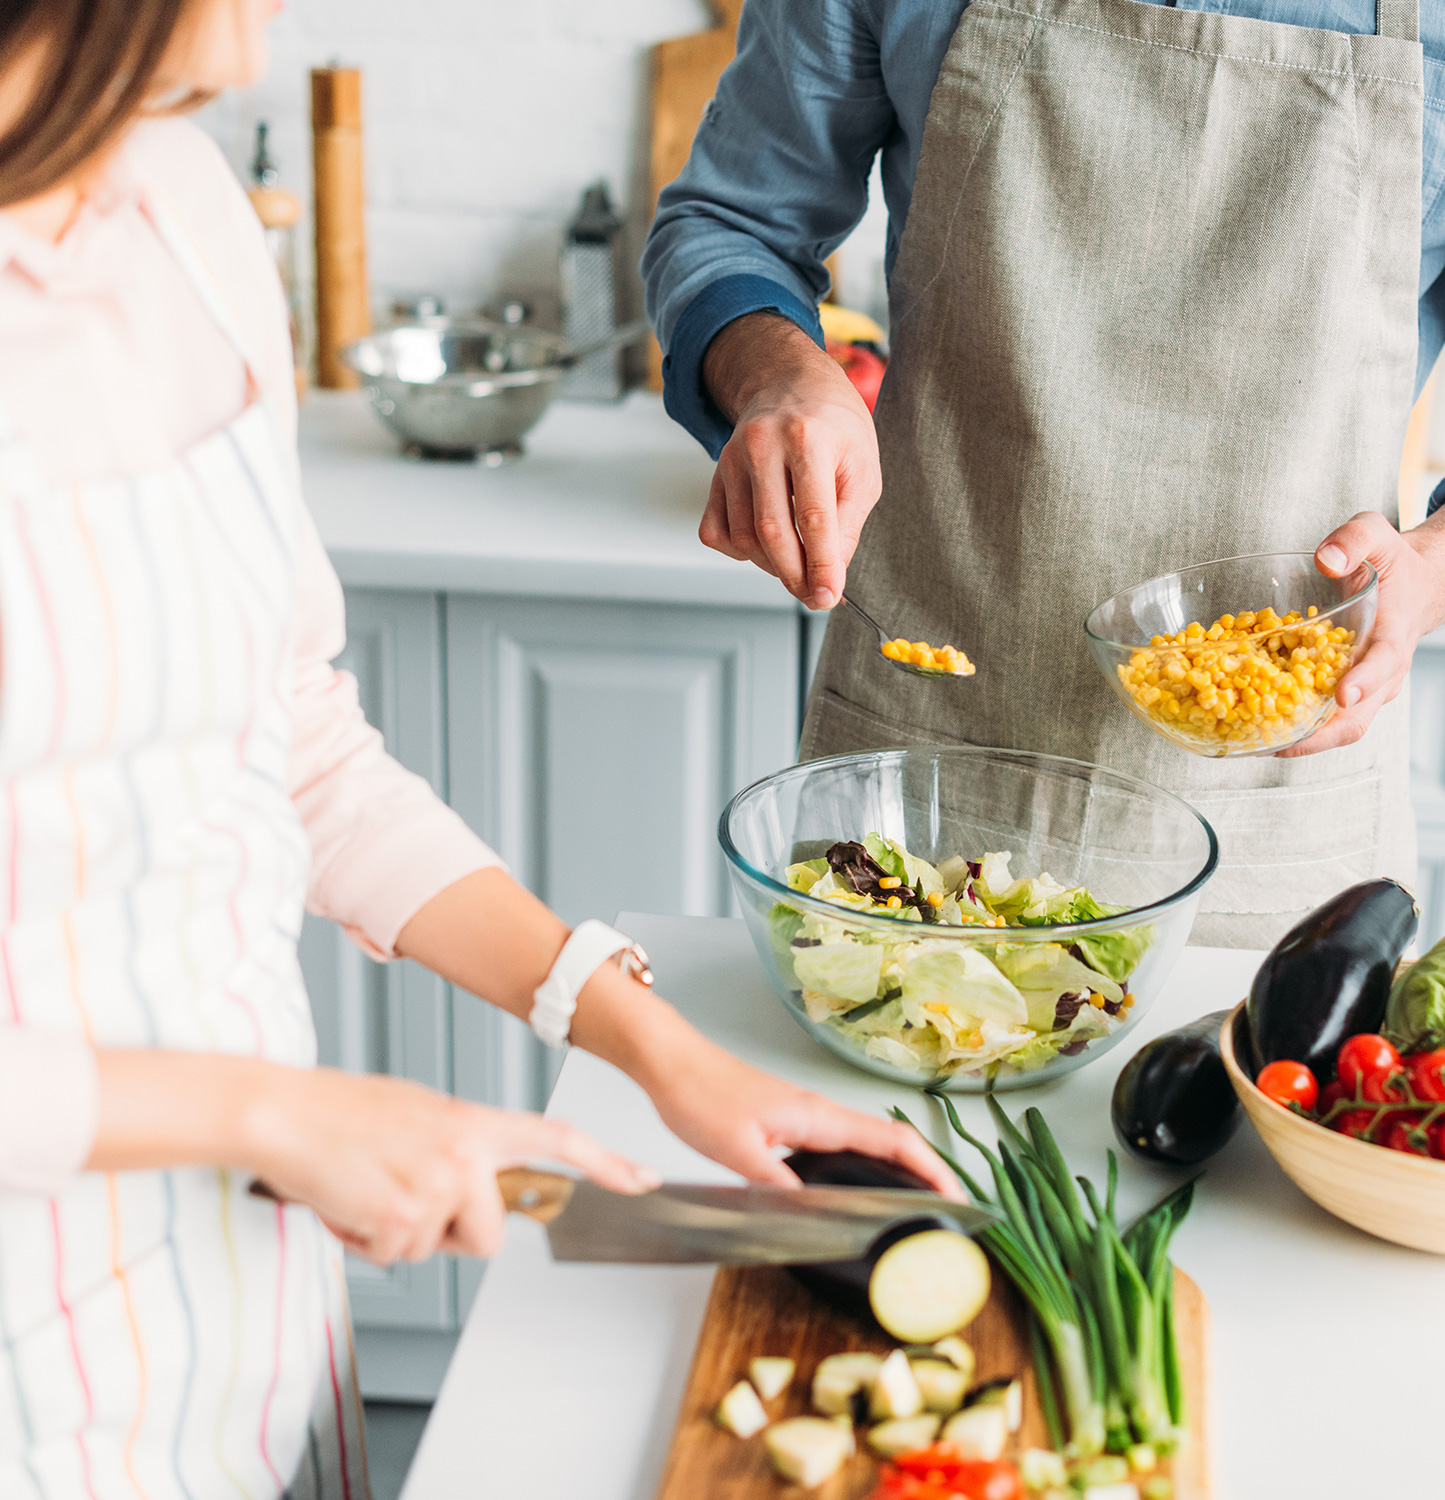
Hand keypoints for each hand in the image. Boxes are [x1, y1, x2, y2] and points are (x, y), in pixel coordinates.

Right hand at [249, 1066, 657, 1264]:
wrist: (286, 1112)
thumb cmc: (344, 1113)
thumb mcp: (421, 1114)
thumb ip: (462, 1147)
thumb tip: (476, 1189)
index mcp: (474, 1121)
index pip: (556, 1138)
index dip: (604, 1161)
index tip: (644, 1178)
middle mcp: (465, 1151)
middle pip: (490, 1235)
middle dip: (450, 1235)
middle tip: (404, 1197)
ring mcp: (436, 1184)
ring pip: (436, 1250)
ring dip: (400, 1234)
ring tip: (370, 1186)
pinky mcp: (400, 1215)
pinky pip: (394, 1255)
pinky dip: (365, 1240)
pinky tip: (349, 1200)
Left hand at [638, 1026, 964, 1199]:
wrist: (672, 1062)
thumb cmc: (700, 1095)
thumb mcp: (736, 1150)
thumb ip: (776, 1186)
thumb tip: (812, 1217)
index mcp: (819, 1117)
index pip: (894, 1142)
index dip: (933, 1170)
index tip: (958, 1199)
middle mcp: (821, 1114)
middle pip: (891, 1143)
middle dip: (927, 1176)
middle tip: (946, 1217)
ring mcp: (807, 1116)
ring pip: (868, 1145)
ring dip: (898, 1172)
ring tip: (914, 1211)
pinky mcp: (790, 1121)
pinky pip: (842, 1146)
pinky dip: (865, 1168)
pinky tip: (854, 1192)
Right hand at [700, 311, 881, 609]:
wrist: (791, 385)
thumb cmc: (835, 429)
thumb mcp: (861, 468)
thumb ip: (847, 525)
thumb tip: (830, 578)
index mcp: (807, 438)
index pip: (813, 516)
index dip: (821, 564)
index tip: (828, 596)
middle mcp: (762, 445)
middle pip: (771, 531)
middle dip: (795, 576)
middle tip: (814, 597)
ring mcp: (731, 460)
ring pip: (743, 538)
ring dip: (772, 565)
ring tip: (798, 559)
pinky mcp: (715, 475)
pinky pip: (716, 532)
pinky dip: (739, 551)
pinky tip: (764, 543)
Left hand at [1281, 511, 1444, 756]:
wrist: (1413, 585)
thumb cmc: (1391, 562)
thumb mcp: (1376, 535)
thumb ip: (1353, 541)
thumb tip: (1325, 559)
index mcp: (1392, 633)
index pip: (1383, 662)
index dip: (1364, 681)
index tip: (1343, 694)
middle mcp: (1382, 671)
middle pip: (1357, 716)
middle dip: (1319, 735)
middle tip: (1278, 744)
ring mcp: (1366, 689)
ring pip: (1339, 727)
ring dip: (1302, 741)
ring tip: (1257, 746)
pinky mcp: (1345, 693)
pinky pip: (1324, 718)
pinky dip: (1296, 728)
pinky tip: (1257, 728)